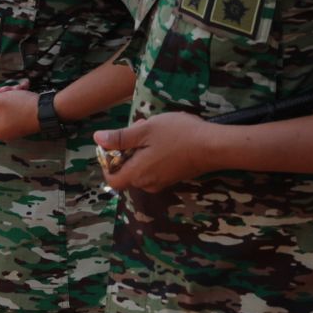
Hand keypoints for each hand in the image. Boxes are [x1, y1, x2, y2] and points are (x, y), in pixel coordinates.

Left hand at [0, 83, 38, 141]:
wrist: (49, 110)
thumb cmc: (21, 107)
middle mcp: (2, 131)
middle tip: (4, 90)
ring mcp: (13, 127)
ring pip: (3, 107)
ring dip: (8, 94)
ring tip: (17, 88)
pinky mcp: (22, 122)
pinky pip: (14, 109)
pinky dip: (17, 97)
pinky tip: (24, 88)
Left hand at [92, 112, 212, 191]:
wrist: (214, 146)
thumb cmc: (178, 135)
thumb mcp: (145, 130)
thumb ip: (120, 137)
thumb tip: (97, 139)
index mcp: (137, 174)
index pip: (112, 180)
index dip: (106, 164)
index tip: (112, 146)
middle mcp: (148, 184)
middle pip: (126, 172)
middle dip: (127, 151)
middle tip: (137, 129)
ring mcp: (162, 182)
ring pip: (141, 168)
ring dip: (141, 150)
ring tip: (152, 129)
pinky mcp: (174, 178)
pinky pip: (154, 168)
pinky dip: (153, 155)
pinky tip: (165, 137)